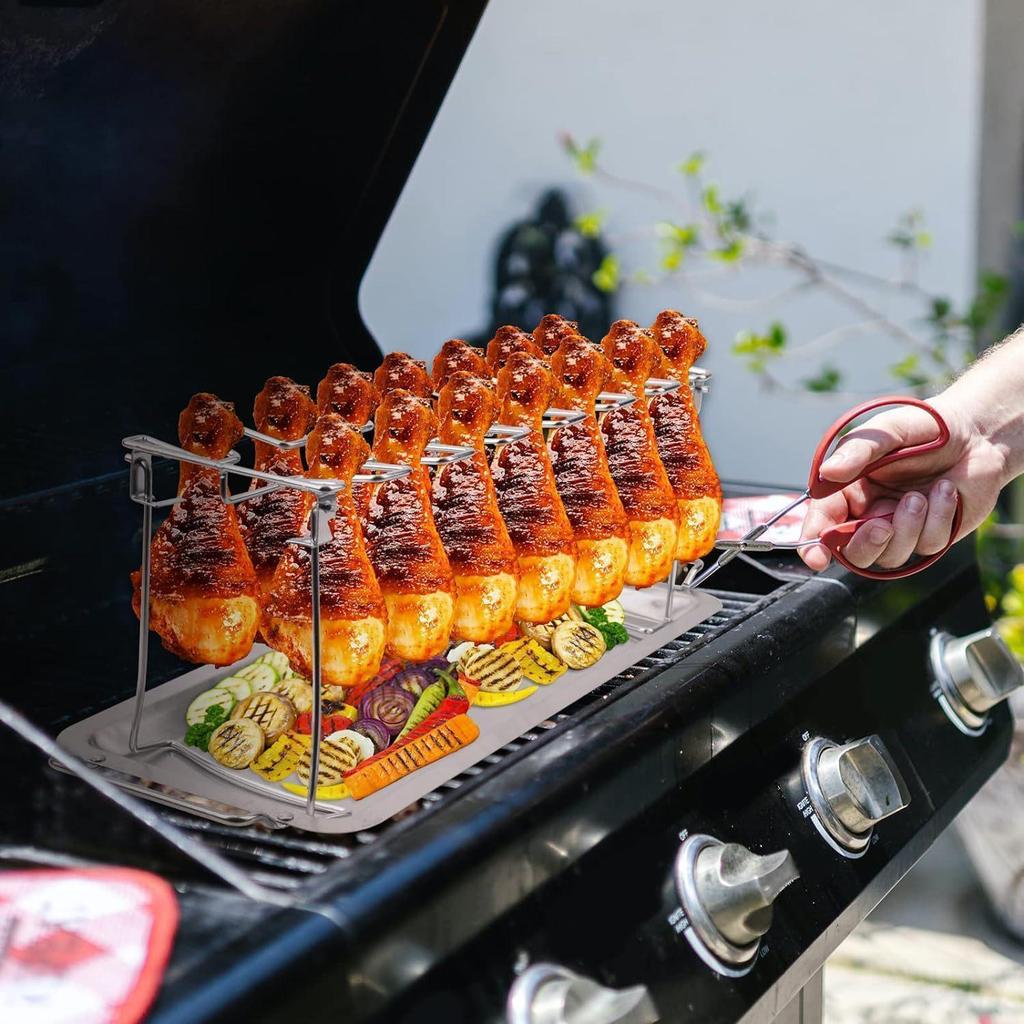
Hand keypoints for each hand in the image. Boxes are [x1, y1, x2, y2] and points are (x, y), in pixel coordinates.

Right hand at [799, 396, 1005, 571]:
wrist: (978, 434)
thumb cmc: (927, 428)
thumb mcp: (888, 431)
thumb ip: (857, 451)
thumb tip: (829, 472)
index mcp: (849, 490)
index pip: (823, 523)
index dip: (814, 544)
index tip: (815, 558)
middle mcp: (871, 513)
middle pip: (853, 552)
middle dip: (866, 544)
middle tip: (882, 526)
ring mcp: (901, 528)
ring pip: (891, 554)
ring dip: (907, 527)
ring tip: (920, 495)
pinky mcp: (932, 535)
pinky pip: (927, 545)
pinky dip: (937, 518)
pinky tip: (946, 492)